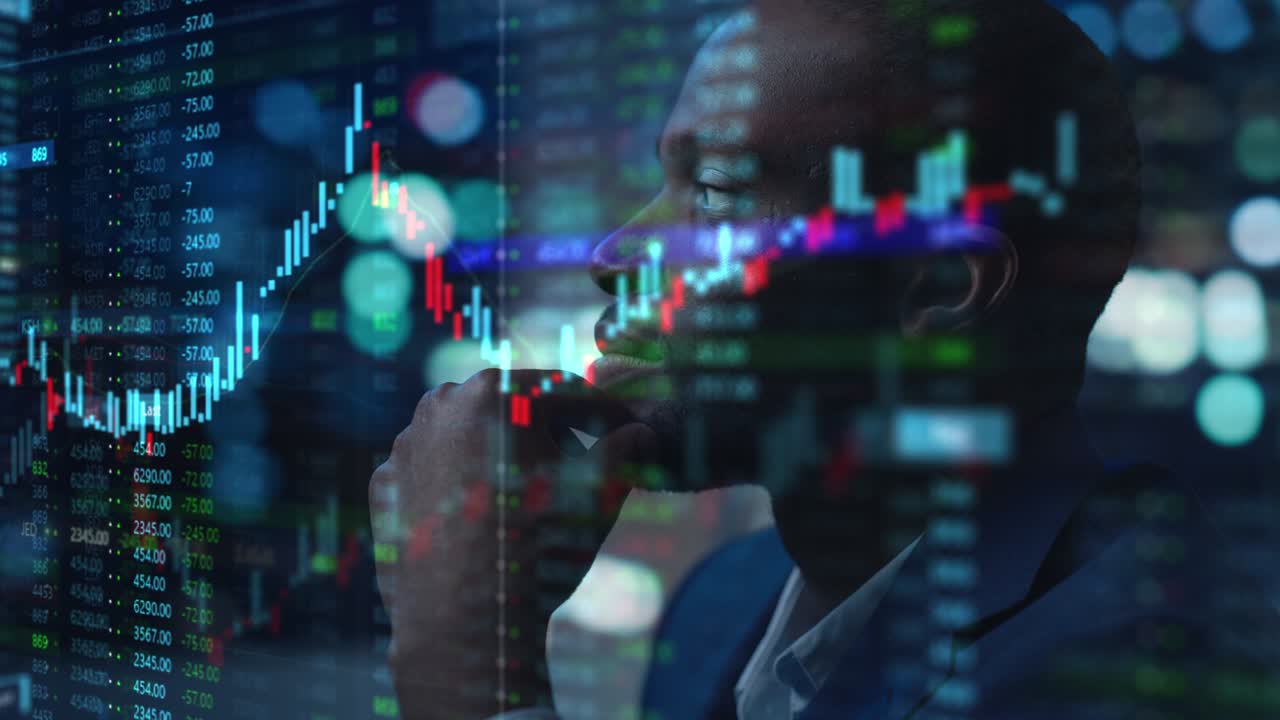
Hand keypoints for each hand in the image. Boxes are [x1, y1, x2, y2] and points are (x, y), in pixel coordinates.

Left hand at [369, 369, 657, 718]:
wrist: (462, 622)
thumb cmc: (538, 546)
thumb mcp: (599, 492)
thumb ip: (626, 449)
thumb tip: (644, 432)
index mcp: (495, 390)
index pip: (564, 391)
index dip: (603, 412)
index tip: (625, 430)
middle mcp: (440, 404)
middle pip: (512, 410)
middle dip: (549, 433)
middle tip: (580, 468)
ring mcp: (404, 445)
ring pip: (469, 439)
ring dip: (500, 456)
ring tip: (530, 500)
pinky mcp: (383, 485)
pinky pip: (433, 472)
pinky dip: (458, 486)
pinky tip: (483, 521)